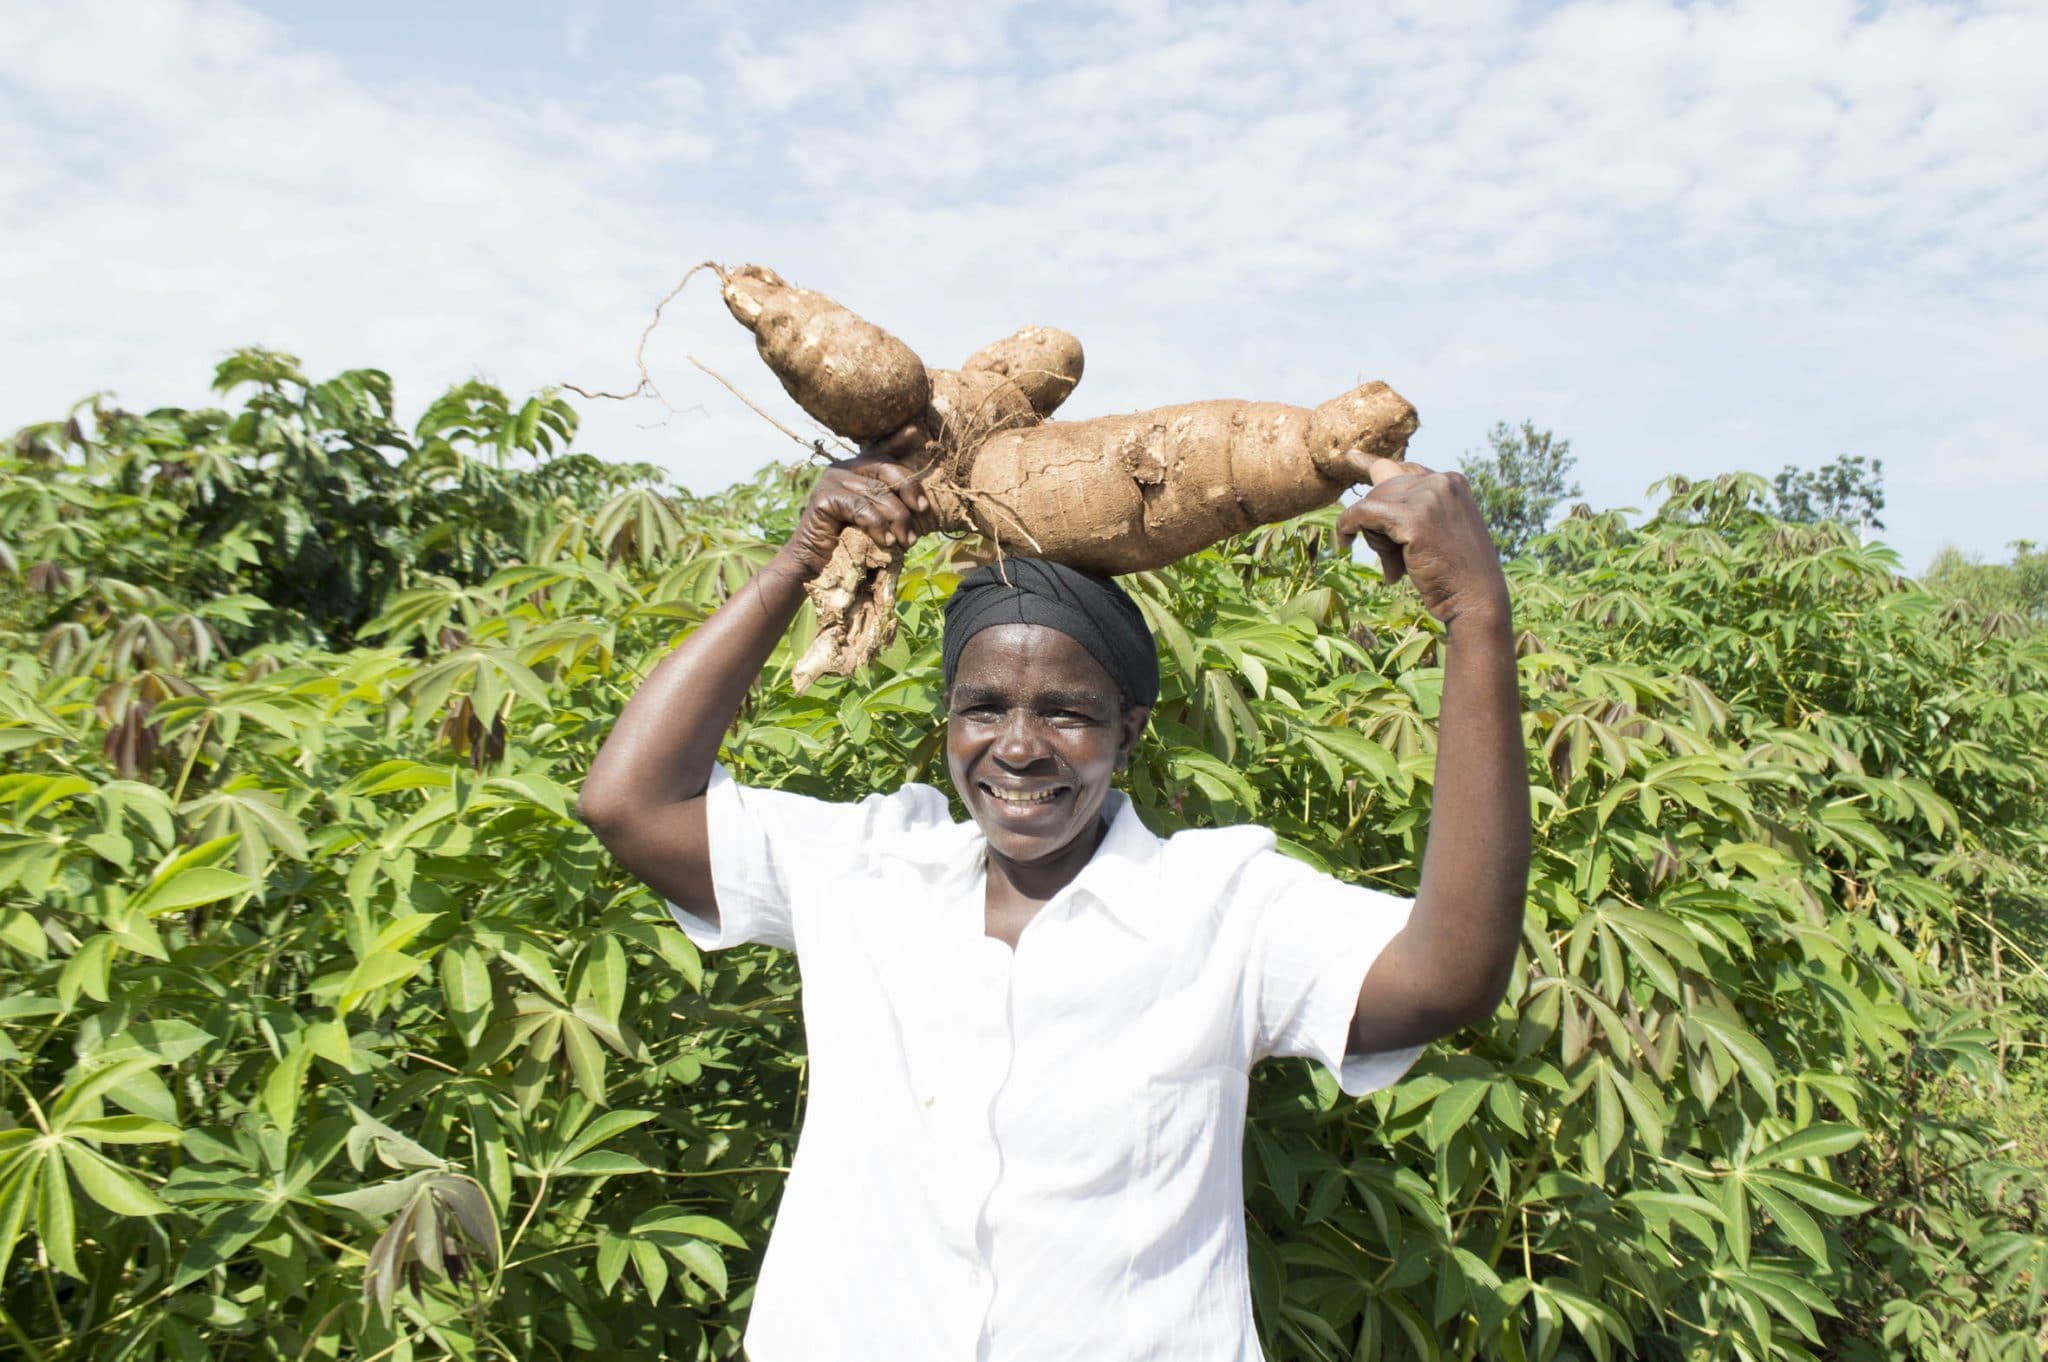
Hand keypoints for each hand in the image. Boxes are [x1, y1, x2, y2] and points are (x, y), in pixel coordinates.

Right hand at [782, 423, 931, 576]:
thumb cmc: (850, 544)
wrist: (815, 565)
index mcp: (855, 469)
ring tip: (906, 540)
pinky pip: (861, 508)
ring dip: (898, 518)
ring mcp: (831, 481)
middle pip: (885, 468)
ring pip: (877, 492)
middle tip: (923, 513)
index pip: (880, 449)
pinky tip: (886, 541)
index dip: (898, 440)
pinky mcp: (824, 498)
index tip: (916, 431)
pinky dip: (877, 525)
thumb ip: (891, 505)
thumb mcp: (875, 520)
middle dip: (909, 490)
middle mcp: (842, 468)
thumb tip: (922, 505)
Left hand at [1335, 453, 1509, 627]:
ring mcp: (1429, 496)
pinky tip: (1344, 543)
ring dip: (1374, 537)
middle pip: (1383, 488)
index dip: (1374, 465)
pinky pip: (1363, 513)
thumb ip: (1406, 518)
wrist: (1477, 601)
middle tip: (1396, 562)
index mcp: (1452, 482)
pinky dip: (1348, 526)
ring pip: (1373, 502)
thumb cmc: (1454, 576)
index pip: (1405, 469)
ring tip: (1396, 567)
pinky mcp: (1413, 518)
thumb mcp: (1435, 536)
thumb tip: (1359, 519)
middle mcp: (1442, 481)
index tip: (1351, 457)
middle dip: (1379, 524)